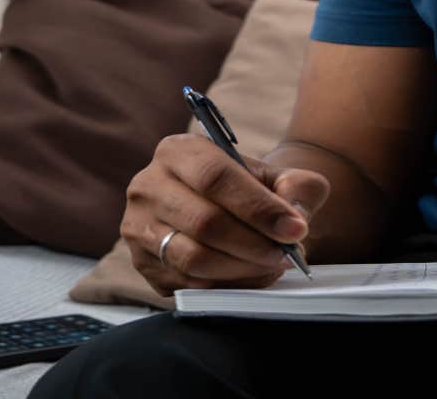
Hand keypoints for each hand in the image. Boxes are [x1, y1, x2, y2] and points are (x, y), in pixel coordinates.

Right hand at [122, 133, 330, 295]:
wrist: (223, 208)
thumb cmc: (251, 190)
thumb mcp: (279, 176)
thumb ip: (298, 187)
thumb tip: (294, 219)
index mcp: (178, 151)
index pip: (215, 177)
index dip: (258, 207)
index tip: (294, 230)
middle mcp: (148, 185)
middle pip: (204, 222)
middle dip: (253, 244)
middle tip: (285, 254)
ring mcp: (138, 227)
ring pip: (193, 258)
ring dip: (241, 269)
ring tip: (271, 266)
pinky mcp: (142, 264)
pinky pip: (187, 284)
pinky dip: (226, 287)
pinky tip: (250, 277)